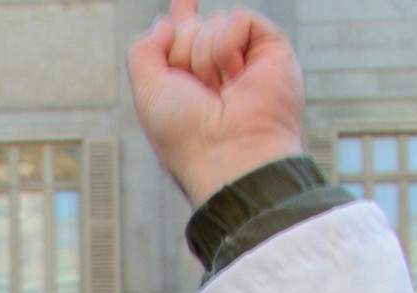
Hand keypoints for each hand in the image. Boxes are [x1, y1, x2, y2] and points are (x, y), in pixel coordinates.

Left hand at [126, 0, 307, 204]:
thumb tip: (166, 22)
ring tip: (220, 90)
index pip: (185, 37)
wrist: (228, 153)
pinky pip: (240, 18)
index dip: (182, 17)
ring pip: (213, 22)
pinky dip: (228, 43)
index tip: (183, 1)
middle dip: (183, 54)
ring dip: (204, 56)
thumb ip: (143, 52)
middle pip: (190, 28)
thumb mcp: (148, 93)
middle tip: (199, 91)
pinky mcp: (272, 50)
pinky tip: (236, 74)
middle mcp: (220, 69)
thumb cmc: (186, 134)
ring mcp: (247, 59)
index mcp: (191, 81)